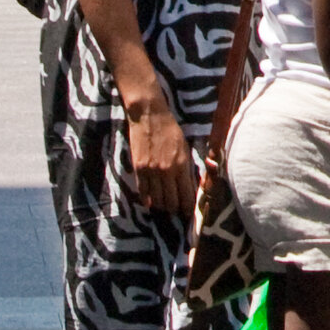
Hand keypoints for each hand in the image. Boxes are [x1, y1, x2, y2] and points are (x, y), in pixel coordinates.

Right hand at [125, 94, 198, 217]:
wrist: (149, 117)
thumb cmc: (170, 130)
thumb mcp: (185, 147)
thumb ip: (187, 168)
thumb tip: (192, 186)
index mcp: (181, 165)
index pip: (186, 195)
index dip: (188, 208)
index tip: (189, 212)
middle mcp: (166, 171)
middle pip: (171, 202)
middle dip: (175, 209)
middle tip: (177, 211)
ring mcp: (151, 172)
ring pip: (157, 200)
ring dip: (162, 206)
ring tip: (165, 207)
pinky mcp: (138, 169)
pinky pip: (143, 192)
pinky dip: (148, 200)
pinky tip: (152, 202)